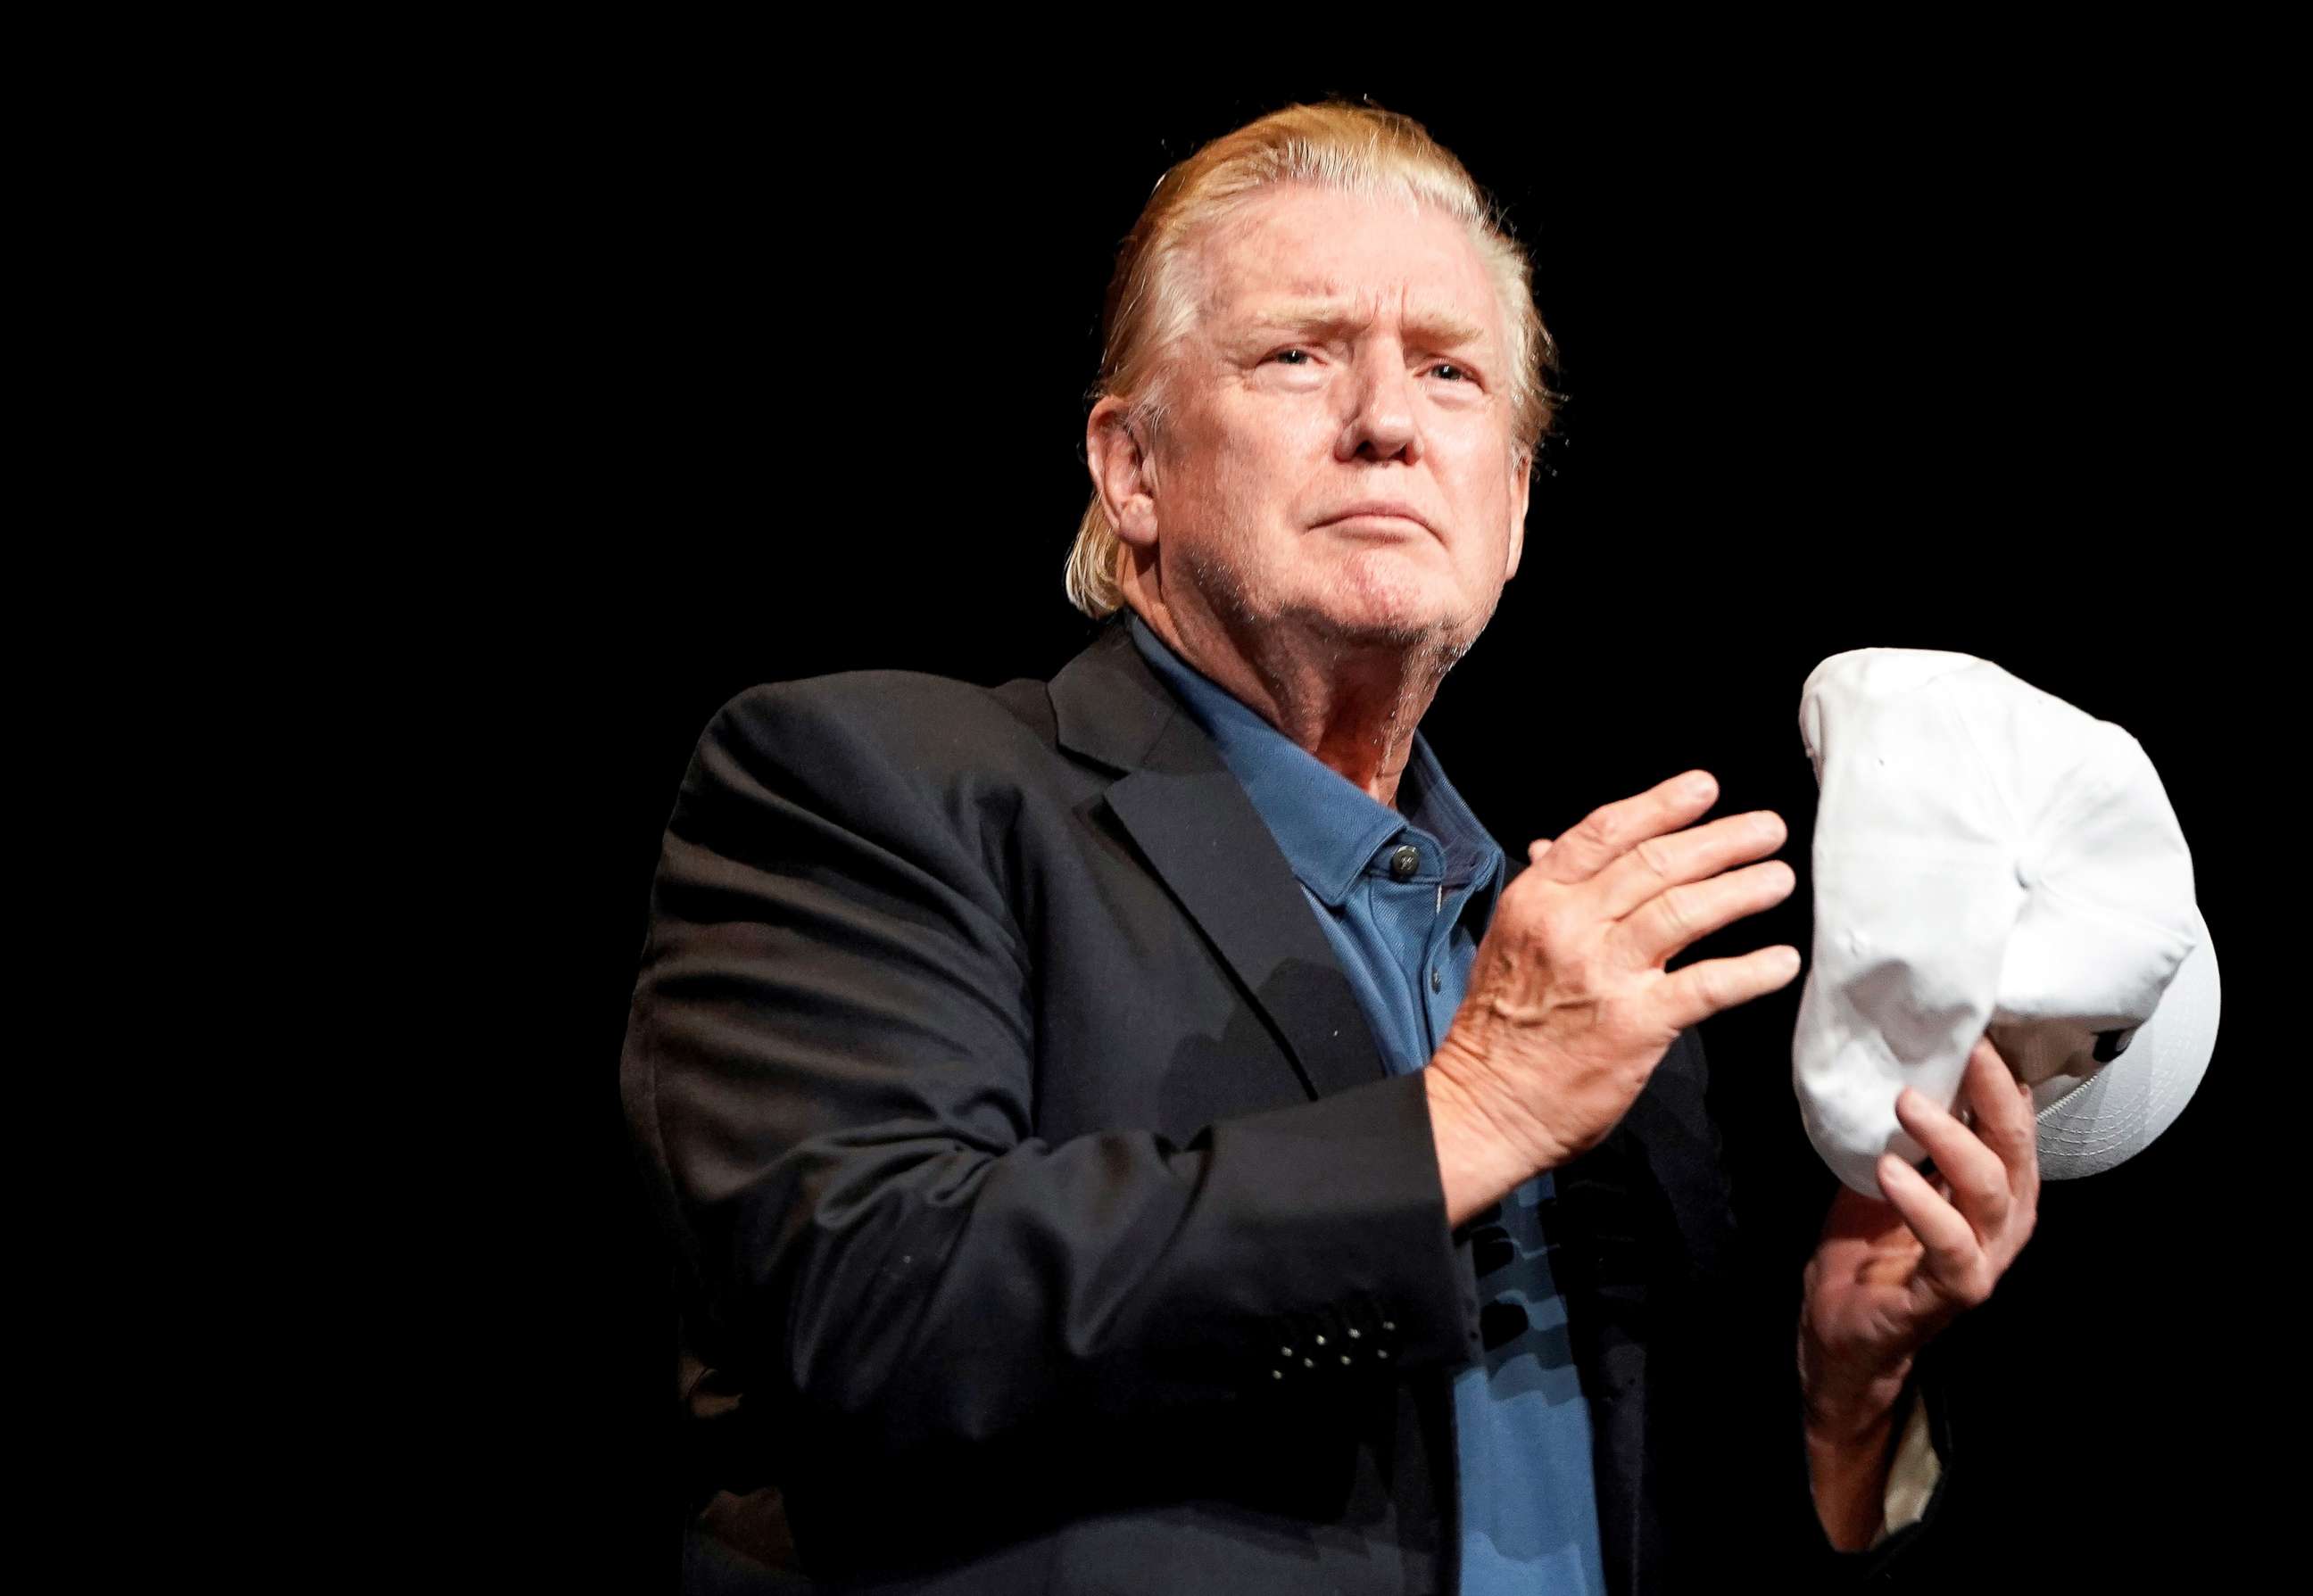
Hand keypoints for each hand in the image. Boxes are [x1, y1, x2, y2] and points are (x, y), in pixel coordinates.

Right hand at [1425, 770, 1799, 1223]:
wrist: (1486, 1104)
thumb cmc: (1499, 1027)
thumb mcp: (1510, 941)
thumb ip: (1544, 892)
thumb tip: (1556, 844)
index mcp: (1537, 900)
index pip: (1604, 833)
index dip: (1660, 805)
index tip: (1704, 788)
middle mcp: (1569, 926)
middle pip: (1655, 864)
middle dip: (1720, 840)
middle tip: (1767, 829)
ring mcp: (1604, 973)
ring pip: (1684, 911)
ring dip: (1741, 889)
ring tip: (1779, 878)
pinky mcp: (1636, 1024)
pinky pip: (1705, 986)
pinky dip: (1750, 971)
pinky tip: (1782, 961)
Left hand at [1799, 1035, 2041, 1432]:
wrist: (1842, 1334)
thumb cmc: (1866, 1248)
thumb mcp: (1882, 1170)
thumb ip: (1900, 1128)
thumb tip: (1891, 1054)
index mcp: (1993, 1187)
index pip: (2011, 1119)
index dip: (1999, 1070)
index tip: (1974, 1020)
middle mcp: (2003, 1220)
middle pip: (2014, 1146)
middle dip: (1989, 1092)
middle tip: (1954, 1047)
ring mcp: (1984, 1259)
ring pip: (1990, 1191)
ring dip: (1951, 1141)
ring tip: (1905, 1103)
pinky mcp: (1954, 1294)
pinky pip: (1951, 1249)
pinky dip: (1922, 1207)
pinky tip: (1889, 1172)